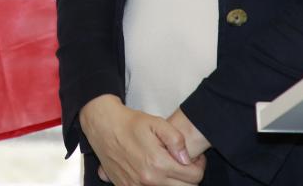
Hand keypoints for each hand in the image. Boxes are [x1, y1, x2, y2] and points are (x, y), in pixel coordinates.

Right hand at [79, 95, 204, 184]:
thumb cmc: (130, 123)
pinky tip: (154, 171)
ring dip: (174, 182)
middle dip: (189, 177)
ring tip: (169, 166)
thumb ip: (176, 139)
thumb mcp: (157, 122)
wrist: (103, 127)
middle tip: (183, 163)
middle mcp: (148, 180)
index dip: (198, 165)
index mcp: (158, 163)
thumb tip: (186, 158)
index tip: (194, 158)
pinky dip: (157, 184)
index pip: (194, 176)